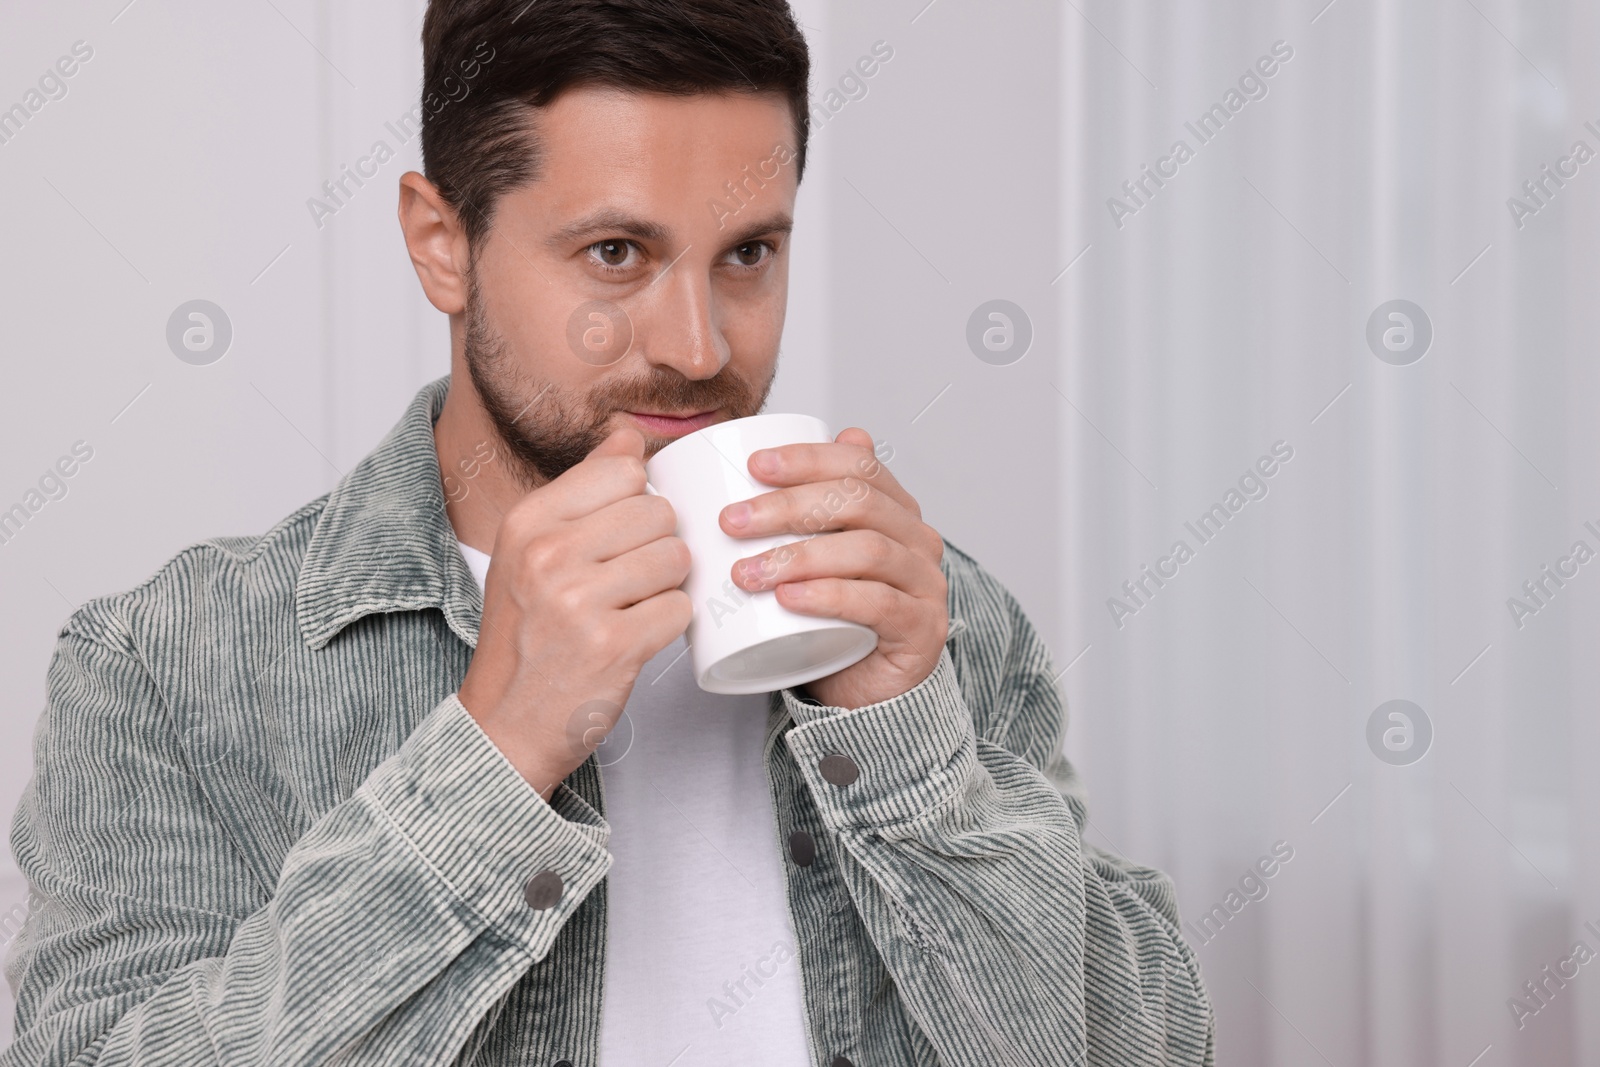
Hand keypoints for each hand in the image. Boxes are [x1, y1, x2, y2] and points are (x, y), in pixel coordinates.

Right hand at [457, 426, 691, 800]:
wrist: (507, 723)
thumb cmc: (527, 634)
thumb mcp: (532, 550)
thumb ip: (584, 488)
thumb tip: (629, 436)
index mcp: (527, 522)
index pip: (622, 471)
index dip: (639, 501)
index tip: (622, 533)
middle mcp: (548, 554)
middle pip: (657, 512)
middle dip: (659, 544)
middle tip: (631, 580)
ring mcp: (579, 601)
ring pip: (676, 558)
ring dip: (668, 585)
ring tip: (633, 606)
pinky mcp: (614, 645)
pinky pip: (679, 609)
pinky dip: (670, 624)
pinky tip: (639, 636)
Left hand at [720, 427, 947, 709]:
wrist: (868, 694)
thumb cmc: (833, 622)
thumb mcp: (809, 561)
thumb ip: (794, 516)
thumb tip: (757, 460)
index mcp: (896, 511)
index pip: (859, 466)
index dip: (808, 459)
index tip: (753, 466)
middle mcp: (918, 540)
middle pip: (859, 503)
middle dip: (789, 506)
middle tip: (732, 522)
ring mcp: (925, 584)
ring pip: (868, 551)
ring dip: (799, 556)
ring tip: (747, 572)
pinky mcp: (922, 628)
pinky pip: (879, 604)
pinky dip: (830, 597)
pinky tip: (790, 598)